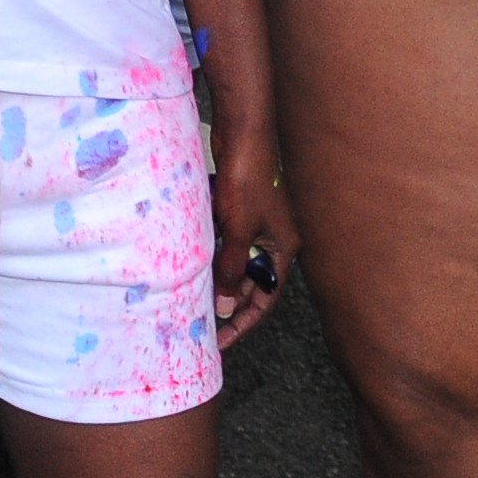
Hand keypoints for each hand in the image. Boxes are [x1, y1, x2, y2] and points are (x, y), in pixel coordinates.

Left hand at [209, 131, 293, 348]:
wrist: (242, 136)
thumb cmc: (246, 181)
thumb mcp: (239, 231)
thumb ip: (233, 269)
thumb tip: (227, 306)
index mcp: (283, 250)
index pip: (266, 299)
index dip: (243, 322)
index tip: (221, 341)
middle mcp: (274, 242)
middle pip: (252, 285)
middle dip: (230, 305)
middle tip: (203, 327)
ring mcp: (258, 227)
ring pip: (238, 266)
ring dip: (220, 282)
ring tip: (195, 304)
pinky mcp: (241, 213)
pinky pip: (228, 246)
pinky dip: (214, 258)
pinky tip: (194, 268)